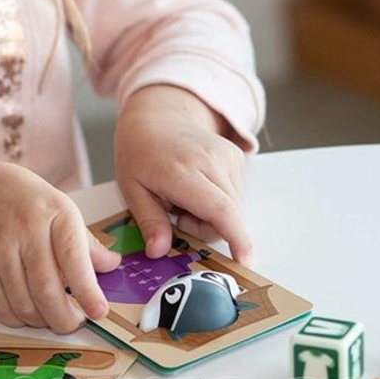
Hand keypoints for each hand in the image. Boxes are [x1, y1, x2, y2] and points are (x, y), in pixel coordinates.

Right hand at [0, 163, 118, 331]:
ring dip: (41, 322)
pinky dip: (17, 319)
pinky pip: (0, 305)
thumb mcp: (63, 210)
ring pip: (23, 304)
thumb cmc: (25, 201)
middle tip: (74, 324)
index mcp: (56, 214)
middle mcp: (26, 230)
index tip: (99, 312)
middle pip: (46, 290)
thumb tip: (112, 265)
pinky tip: (27, 313)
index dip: (87, 291)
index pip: (74, 258)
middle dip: (64, 319)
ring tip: (51, 318)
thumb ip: (87, 243)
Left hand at [114, 85, 252, 263]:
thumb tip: (158, 252)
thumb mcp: (132, 190)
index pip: (219, 209)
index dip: (236, 238)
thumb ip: (149, 222)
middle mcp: (211, 161)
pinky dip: (219, 203)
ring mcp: (228, 156)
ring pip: (234, 209)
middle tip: (178, 217)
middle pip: (229, 215)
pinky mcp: (237, 157)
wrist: (157, 118)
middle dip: (207, 229)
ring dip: (212, 217)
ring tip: (186, 199)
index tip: (246, 260)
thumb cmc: (141, 155)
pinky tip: (199, 190)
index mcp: (182, 171)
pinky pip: (236, 197)